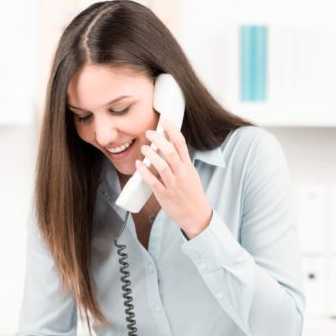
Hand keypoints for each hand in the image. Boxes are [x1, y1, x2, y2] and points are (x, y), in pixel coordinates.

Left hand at [135, 119, 211, 238]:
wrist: (196, 215)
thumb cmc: (192, 194)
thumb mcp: (191, 174)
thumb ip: (180, 161)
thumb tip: (169, 146)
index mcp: (188, 167)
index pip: (181, 144)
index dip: (173, 130)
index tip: (165, 121)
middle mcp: (181, 174)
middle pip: (170, 152)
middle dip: (158, 140)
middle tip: (149, 133)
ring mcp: (172, 185)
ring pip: (161, 166)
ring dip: (150, 155)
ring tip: (143, 148)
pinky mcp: (164, 195)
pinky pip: (153, 181)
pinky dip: (144, 172)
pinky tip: (138, 165)